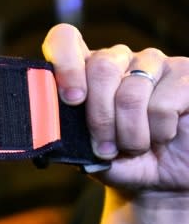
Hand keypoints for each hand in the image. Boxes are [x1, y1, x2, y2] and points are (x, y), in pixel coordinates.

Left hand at [43, 24, 188, 223]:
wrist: (160, 182)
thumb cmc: (120, 164)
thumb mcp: (88, 157)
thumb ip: (68, 143)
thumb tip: (49, 136)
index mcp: (85, 72)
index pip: (65, 41)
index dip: (65, 63)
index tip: (70, 99)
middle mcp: (118, 60)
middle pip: (101, 66)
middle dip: (99, 118)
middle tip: (106, 147)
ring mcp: (154, 64)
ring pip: (132, 90)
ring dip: (130, 132)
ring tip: (135, 147)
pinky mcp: (185, 75)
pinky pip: (165, 100)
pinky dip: (158, 129)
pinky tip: (162, 136)